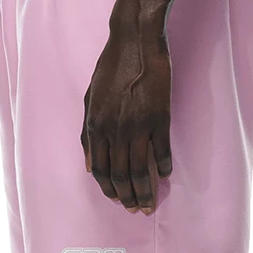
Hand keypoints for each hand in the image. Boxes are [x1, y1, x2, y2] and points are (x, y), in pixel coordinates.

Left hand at [81, 23, 172, 213]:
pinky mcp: (158, 118)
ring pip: (139, 170)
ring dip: (145, 191)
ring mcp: (136, 125)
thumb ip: (87, 131)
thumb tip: (89, 163)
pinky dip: (163, 167)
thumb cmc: (111, 68)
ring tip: (151, 203)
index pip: (100, 169)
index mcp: (95, 126)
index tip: (117, 200)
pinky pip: (161, 151)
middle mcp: (113, 130)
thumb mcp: (89, 98)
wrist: (134, 43)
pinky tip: (166, 174)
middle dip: (128, 197)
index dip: (108, 189)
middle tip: (137, 209)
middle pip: (119, 175)